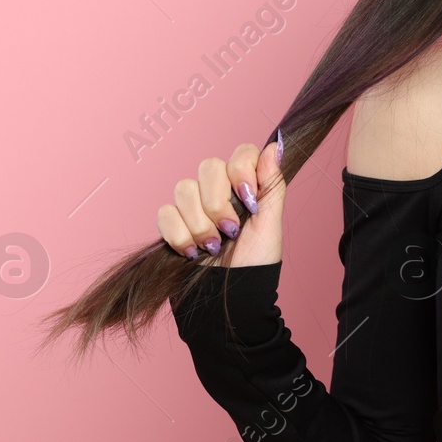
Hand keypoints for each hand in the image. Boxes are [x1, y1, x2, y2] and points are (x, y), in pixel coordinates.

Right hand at [157, 132, 286, 267]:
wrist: (231, 295)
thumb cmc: (255, 260)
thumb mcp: (271, 223)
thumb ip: (272, 184)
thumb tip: (275, 146)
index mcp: (246, 185)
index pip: (241, 153)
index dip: (242, 171)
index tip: (249, 199)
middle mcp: (219, 190)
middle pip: (208, 166)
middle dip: (218, 202)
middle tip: (230, 230)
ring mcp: (193, 205)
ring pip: (184, 188)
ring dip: (200, 223)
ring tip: (213, 246)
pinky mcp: (173, 224)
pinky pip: (165, 213)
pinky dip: (180, 235)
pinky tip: (193, 252)